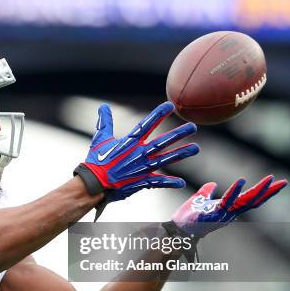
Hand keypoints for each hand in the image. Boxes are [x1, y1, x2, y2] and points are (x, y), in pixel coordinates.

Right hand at [75, 102, 199, 203]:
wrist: (94, 184)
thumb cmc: (96, 161)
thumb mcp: (99, 139)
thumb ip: (104, 122)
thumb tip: (103, 107)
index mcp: (129, 142)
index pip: (146, 125)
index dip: (158, 114)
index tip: (170, 106)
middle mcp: (139, 154)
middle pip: (162, 141)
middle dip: (178, 134)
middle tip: (192, 127)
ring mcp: (142, 168)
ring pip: (166, 159)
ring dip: (181, 153)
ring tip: (195, 148)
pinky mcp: (142, 181)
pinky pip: (159, 182)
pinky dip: (170, 182)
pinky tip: (181, 182)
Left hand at [172, 175, 287, 237]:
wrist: (176, 228)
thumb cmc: (188, 216)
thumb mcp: (199, 199)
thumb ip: (207, 191)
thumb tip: (213, 183)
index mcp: (228, 209)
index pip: (250, 200)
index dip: (264, 192)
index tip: (277, 182)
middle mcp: (228, 213)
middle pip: (253, 202)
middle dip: (268, 192)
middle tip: (283, 182)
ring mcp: (221, 215)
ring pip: (243, 203)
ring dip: (257, 191)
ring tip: (269, 180)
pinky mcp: (212, 216)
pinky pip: (226, 203)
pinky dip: (233, 192)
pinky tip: (240, 182)